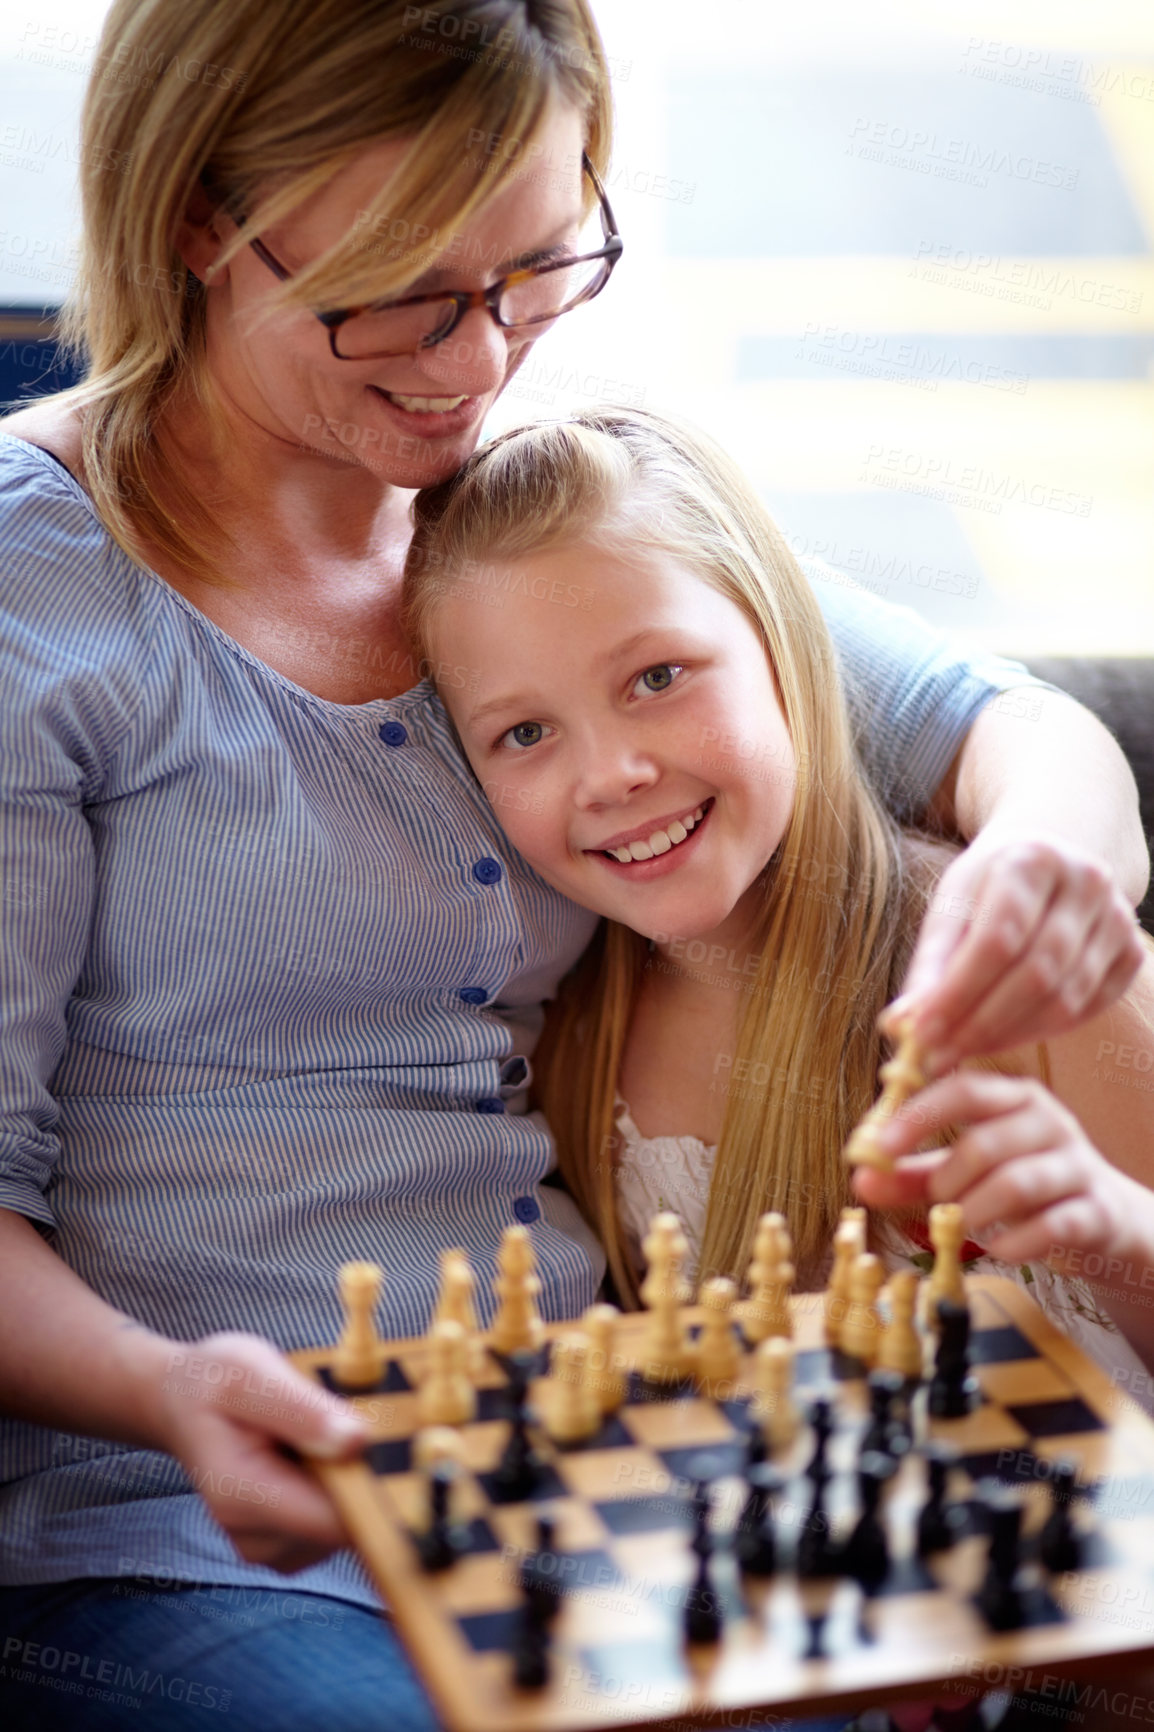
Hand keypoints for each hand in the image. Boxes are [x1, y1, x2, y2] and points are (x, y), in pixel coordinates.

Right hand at [151, 1331, 369, 1572]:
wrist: (184, 1404)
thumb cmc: (215, 1383)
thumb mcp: (251, 1374)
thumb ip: (301, 1409)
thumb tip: (356, 1442)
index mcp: (243, 1497)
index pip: (334, 1522)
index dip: (374, 1488)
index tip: (390, 1450)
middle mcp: (256, 1536)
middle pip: (347, 1527)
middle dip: (361, 1478)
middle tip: (343, 1424)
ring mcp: (270, 1546)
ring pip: (346, 1528)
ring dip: (348, 1482)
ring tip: (315, 1437)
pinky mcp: (286, 1543)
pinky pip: (335, 1524)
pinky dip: (337, 1490)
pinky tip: (313, 1459)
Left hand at [852, 1070, 1148, 1272]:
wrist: (1103, 1219)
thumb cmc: (1023, 1183)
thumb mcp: (965, 1172)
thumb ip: (913, 1174)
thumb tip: (860, 1179)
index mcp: (1014, 1098)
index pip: (963, 1091)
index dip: (917, 1117)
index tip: (878, 1147)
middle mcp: (1051, 1123)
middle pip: (985, 1143)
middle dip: (947, 1180)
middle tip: (938, 1202)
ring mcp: (1078, 1166)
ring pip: (1016, 1184)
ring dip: (975, 1212)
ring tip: (964, 1224)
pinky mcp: (1096, 1211)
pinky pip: (1048, 1227)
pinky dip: (1012, 1244)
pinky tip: (999, 1249)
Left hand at [882, 832, 1143, 1073]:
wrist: (1048, 863)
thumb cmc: (987, 887)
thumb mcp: (950, 907)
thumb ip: (929, 964)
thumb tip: (900, 1025)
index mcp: (1032, 859)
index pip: (996, 939)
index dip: (958, 993)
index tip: (921, 1034)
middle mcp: (1086, 882)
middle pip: (1035, 973)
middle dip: (981, 1024)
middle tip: (938, 1056)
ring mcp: (1118, 918)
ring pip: (1064, 998)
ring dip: (1008, 1035)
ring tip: (962, 1051)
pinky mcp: (1132, 952)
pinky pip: (1087, 1009)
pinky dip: (1041, 1032)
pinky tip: (1002, 1038)